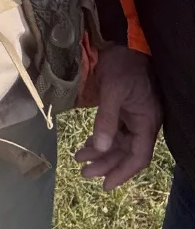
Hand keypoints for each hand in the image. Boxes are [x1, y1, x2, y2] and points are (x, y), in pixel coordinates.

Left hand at [74, 44, 161, 190]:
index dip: (122, 172)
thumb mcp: (113, 91)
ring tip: (79, 160)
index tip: (105, 185)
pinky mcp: (124, 108)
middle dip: (106, 164)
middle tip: (84, 173)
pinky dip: (100, 139)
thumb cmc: (122, 64)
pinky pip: (114, 130)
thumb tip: (101, 147)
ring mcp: (134, 116)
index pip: (138, 156)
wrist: (123, 43)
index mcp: (147, 122)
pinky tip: (86, 145)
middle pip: (126, 152)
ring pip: (119, 142)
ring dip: (101, 152)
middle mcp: (143, 122)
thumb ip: (107, 120)